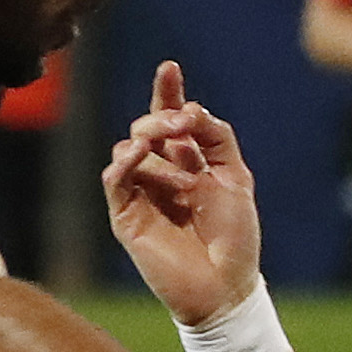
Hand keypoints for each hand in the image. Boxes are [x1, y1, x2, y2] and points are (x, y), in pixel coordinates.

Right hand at [103, 59, 263, 323]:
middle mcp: (162, 173)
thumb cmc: (234, 236)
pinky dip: (125, 162)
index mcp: (189, 162)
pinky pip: (115, 179)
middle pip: (147, 128)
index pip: (170, 119)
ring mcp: (142, 193)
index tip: (170, 67)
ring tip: (180, 165)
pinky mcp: (126, 216)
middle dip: (162, 118)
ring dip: (151, 144)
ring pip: (128, 149)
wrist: (225, 284)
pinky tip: (138, 154)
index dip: (167, 93)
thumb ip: (216, 138)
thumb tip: (189, 109)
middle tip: (181, 124)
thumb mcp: (236, 177)